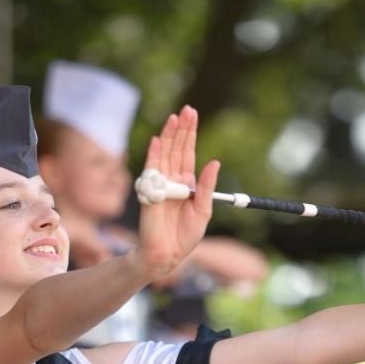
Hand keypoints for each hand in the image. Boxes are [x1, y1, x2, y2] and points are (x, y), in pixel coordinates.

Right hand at [136, 106, 219, 281]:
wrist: (168, 254)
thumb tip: (214, 162)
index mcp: (186, 183)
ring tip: (174, 118)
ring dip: (169, 136)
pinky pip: (151, 171)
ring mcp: (160, 184)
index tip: (193, 115)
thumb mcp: (203, 210)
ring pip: (165, 155)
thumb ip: (207, 186)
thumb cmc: (185, 236)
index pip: (187, 153)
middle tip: (187, 110)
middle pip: (176, 149)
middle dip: (181, 129)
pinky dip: (154, 155)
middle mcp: (172, 180)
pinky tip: (158, 141)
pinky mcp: (150, 192)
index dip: (190, 134)